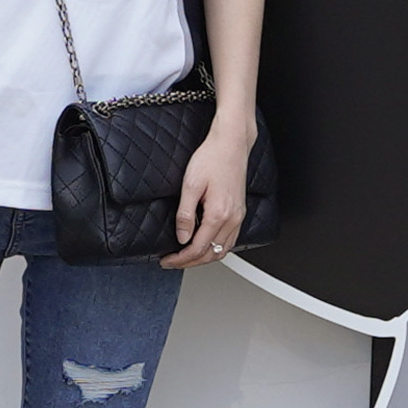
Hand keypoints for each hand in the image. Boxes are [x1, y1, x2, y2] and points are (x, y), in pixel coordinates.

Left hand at [167, 115, 252, 270]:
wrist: (231, 144)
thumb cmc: (212, 158)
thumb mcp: (190, 185)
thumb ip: (185, 215)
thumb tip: (182, 237)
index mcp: (219, 214)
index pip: (197, 248)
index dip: (180, 258)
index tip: (167, 260)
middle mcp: (232, 219)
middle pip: (211, 254)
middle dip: (190, 262)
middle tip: (173, 262)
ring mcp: (238, 217)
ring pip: (222, 250)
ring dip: (204, 258)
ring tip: (186, 257)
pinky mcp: (240, 212)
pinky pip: (230, 240)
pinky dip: (216, 249)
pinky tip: (205, 246)